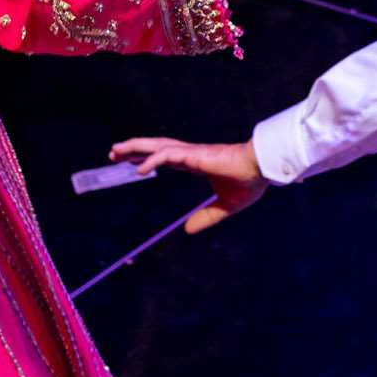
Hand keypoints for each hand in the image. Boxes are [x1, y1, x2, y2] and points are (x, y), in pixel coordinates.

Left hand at [108, 137, 267, 233]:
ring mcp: (191, 152)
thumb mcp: (225, 206)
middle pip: (155, 147)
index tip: (130, 163)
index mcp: (195, 162)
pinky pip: (169, 154)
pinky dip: (152, 160)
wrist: (263, 169)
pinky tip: (140, 169)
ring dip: (135, 148)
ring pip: (157, 146)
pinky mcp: (195, 155)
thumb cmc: (249, 181)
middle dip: (133, 149)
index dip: (147, 158)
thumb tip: (187, 230)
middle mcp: (190, 154)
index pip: (165, 156)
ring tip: (115, 151)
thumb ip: (206, 217)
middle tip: (113, 152)